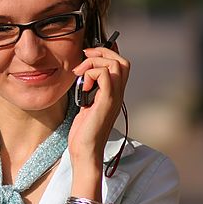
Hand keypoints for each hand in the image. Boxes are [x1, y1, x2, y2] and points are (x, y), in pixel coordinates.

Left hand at [67, 44, 129, 164]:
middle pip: (121, 61)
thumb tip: (81, 77)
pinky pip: (105, 75)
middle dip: (102, 52)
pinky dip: (91, 74)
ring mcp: (114, 98)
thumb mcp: (86, 107)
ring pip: (115, 64)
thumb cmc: (83, 133)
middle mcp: (118, 94)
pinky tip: (84, 87)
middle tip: (84, 58)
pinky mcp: (106, 101)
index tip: (87, 57)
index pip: (119, 65)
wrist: (85, 151)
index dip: (105, 54)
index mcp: (114, 94)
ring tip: (80, 74)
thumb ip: (88, 92)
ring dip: (94, 62)